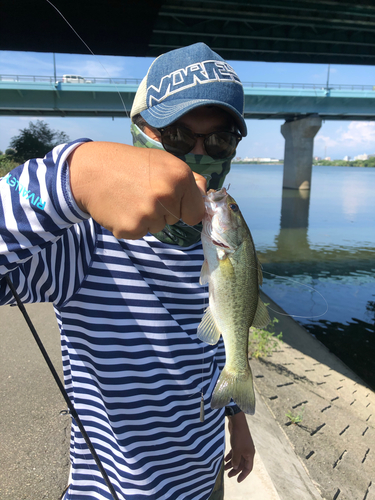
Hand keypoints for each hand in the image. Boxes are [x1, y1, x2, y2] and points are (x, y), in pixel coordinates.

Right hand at [68, 142, 206, 238]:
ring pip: (158, 227)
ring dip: (147, 218)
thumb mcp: (163, 161)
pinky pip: (141, 233)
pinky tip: (121, 208)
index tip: (173, 201)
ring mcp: (148, 214)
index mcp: (179, 177)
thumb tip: (205, 195)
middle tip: (143, 192)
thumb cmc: (129, 164)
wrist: (90, 171)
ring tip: (131, 198)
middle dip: (164, 210)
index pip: (196, 212)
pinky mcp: (131, 228)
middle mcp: (166, 195)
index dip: (185, 208)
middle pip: (176, 220)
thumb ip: (189, 179)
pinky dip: (132, 225)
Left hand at [225, 411, 254, 482]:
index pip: (248, 468)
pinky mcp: (238, 443)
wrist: (237, 423)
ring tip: (224, 468)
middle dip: (235, 470)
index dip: (243, 475)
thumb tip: (235, 467)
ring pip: (237, 458)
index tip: (237, 480)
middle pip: (242, 464)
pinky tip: (225, 459)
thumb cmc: (239, 437)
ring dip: (231, 463)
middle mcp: (247, 451)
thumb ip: (236, 460)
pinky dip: (230, 456)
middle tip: (228, 475)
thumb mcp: (237, 451)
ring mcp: (243, 447)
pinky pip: (235, 452)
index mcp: (250, 454)